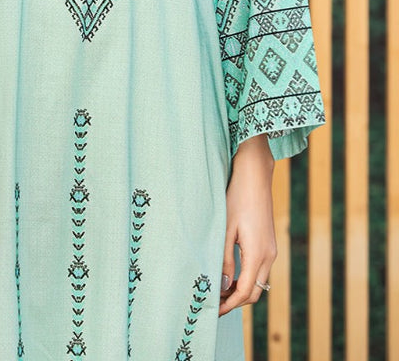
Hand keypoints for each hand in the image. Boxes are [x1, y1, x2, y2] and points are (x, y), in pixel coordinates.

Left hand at [219, 134, 276, 315]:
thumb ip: (223, 259)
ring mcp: (271, 249)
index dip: (230, 305)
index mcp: (258, 254)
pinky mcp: (269, 243)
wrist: (255, 175)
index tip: (214, 311)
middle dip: (236, 301)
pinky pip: (260, 270)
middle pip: (255, 292)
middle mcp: (269, 255)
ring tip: (219, 291)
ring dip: (242, 290)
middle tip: (215, 304)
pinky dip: (247, 278)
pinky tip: (231, 274)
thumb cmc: (237, 198)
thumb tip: (222, 286)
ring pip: (259, 282)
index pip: (245, 292)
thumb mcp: (225, 229)